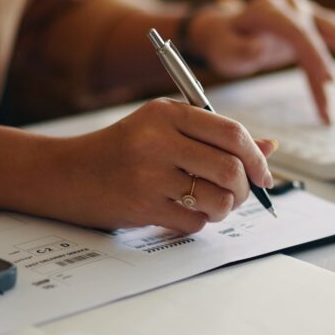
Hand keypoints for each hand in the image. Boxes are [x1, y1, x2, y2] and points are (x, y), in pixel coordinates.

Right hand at [48, 98, 277, 233]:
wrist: (64, 174)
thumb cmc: (121, 150)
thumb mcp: (163, 129)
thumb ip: (214, 137)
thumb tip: (269, 149)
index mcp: (166, 113)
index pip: (231, 133)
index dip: (256, 157)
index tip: (263, 173)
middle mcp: (158, 140)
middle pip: (230, 168)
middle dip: (245, 188)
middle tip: (239, 194)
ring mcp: (148, 175)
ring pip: (218, 199)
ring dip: (224, 208)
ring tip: (210, 204)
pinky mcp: (142, 206)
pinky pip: (194, 221)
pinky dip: (197, 221)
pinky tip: (181, 211)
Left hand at [188, 0, 334, 123]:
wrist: (222, 29)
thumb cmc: (223, 41)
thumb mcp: (223, 49)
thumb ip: (239, 51)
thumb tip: (260, 48)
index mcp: (268, 11)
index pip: (299, 33)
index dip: (316, 56)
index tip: (330, 82)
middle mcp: (291, 5)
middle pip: (328, 29)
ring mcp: (305, 11)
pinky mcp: (314, 21)